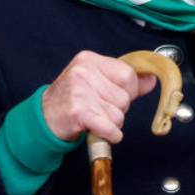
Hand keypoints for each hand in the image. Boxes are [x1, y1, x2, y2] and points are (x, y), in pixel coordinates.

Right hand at [41, 51, 158, 142]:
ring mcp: (79, 91)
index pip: (128, 75)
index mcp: (89, 60)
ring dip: (111, 122)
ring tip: (94, 117)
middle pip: (125, 96)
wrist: (44, 118)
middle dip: (118, 108)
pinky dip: (110, 134)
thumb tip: (151, 79)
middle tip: (99, 108)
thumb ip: (126, 81)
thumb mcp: (97, 82)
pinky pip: (110, 127)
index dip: (129, 90)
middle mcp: (83, 72)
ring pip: (118, 114)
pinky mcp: (78, 112)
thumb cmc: (72, 100)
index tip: (115, 96)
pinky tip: (101, 131)